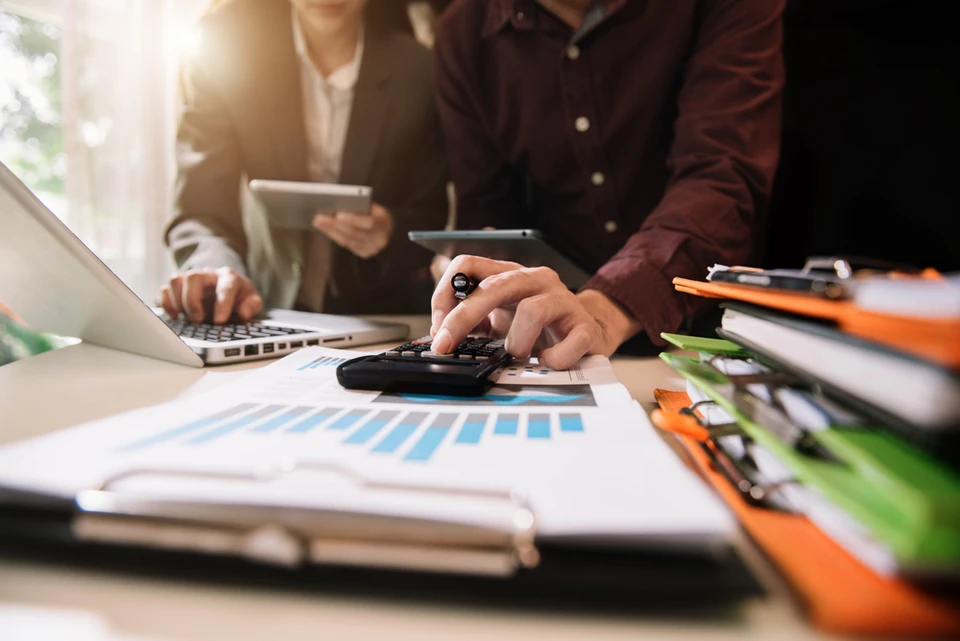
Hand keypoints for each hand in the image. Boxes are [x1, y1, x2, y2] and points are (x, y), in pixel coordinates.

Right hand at [160, 267, 262, 323]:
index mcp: (229, 277)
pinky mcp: (179, 287)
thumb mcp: (252, 301)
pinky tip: (176, 317)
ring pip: (175, 280)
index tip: (219, 321)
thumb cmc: (239, 296)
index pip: (225, 286)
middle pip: (193, 277)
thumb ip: (252, 305)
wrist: (228, 288)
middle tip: (197, 320)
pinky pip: (165, 290)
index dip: (222, 304)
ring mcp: (191, 280)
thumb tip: (243, 312)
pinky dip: (166, 304)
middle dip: (193, 300)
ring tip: (187, 318)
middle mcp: (208, 275)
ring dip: (178, 301)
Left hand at [312, 203, 392, 258]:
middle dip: (336, 225)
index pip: (370, 222)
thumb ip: (360, 205)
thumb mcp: (372, 206)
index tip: (338, 214)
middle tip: (319, 217)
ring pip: (349, 240)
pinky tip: (325, 229)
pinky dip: (334, 236)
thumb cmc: (374, 212)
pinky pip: (347, 245)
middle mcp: (381, 237)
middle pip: (355, 232)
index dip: (354, 219)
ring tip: (318, 221)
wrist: (385, 227)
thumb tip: (337, 202)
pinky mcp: (365, 253)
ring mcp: (373, 248)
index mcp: (385, 221)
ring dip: (331, 230)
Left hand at [429, 255, 640, 369]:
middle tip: (445, 344)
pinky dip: (552, 359)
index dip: (445, 294)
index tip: (438, 329)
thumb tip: (441, 338)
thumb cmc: (540, 327)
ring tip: (517, 355)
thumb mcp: (501, 320)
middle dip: (462, 317)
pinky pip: (567, 343)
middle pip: (493, 285)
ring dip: (516, 342)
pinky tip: (547, 361)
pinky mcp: (584, 325)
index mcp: (509, 275)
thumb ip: (474, 322)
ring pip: (532, 311)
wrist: (589, 333)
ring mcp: (562, 300)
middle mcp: (535, 279)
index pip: (467, 265)